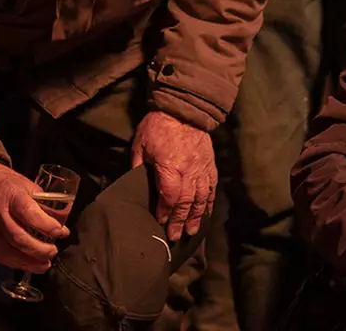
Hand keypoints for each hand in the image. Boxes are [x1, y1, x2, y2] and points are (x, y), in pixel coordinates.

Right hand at [0, 163, 67, 271]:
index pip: (30, 214)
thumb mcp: (27, 185)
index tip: (62, 232)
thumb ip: (44, 204)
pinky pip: (1, 257)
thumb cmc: (5, 184)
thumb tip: (64, 219)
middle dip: (40, 249)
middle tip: (54, 251)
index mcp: (12, 197)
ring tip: (46, 263)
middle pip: (19, 238)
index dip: (48, 226)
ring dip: (30, 262)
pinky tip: (31, 264)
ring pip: (9, 252)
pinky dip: (18, 264)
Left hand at [131, 110, 215, 239]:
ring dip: (196, 217)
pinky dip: (208, 203)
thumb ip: (138, 166)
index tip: (160, 222)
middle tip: (175, 236)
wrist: (184, 109)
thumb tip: (134, 184)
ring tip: (191, 231)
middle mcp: (188, 171)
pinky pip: (211, 188)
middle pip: (185, 202)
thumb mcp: (140, 144)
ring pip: (200, 198)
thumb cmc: (158, 126)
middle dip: (180, 221)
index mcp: (170, 167)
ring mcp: (201, 169)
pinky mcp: (209, 165)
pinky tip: (206, 213)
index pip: (168, 196)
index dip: (165, 212)